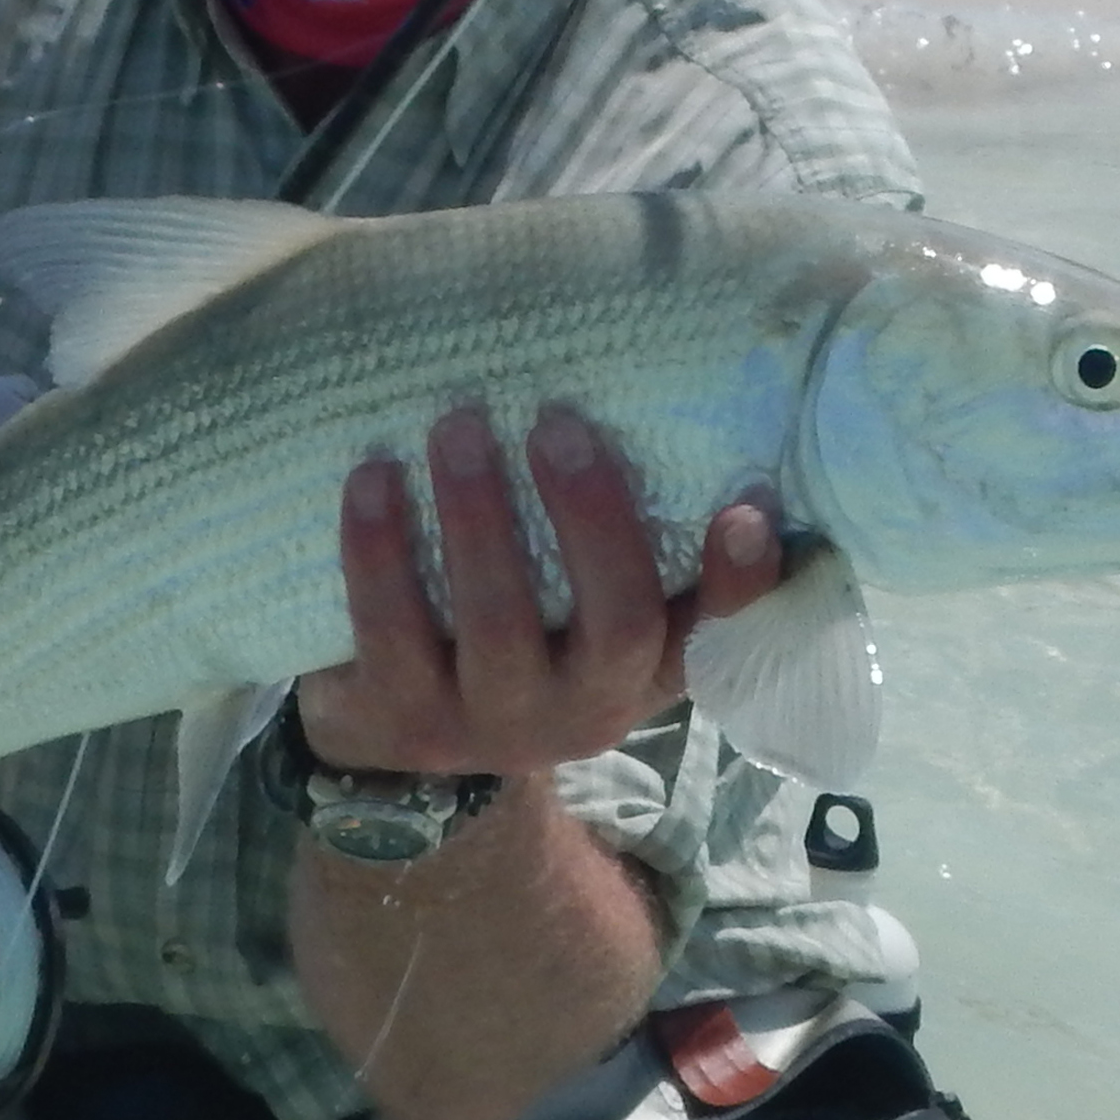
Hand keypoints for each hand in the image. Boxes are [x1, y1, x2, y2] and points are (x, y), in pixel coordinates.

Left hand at [290, 406, 780, 778]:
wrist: (401, 731)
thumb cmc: (520, 623)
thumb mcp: (586, 600)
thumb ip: (635, 526)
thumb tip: (678, 387)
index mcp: (647, 668)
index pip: (719, 630)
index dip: (741, 578)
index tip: (747, 505)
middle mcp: (585, 708)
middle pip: (616, 624)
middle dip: (590, 517)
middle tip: (556, 419)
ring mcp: (493, 723)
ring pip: (498, 625)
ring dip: (479, 517)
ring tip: (458, 426)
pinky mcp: (404, 719)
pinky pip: (391, 632)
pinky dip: (379, 551)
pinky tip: (372, 479)